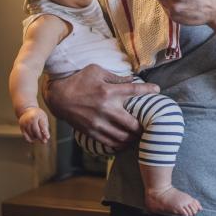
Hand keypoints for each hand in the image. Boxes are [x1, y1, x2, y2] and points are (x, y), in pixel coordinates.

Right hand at [18, 107, 49, 143]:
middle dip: (41, 137)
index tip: (48, 137)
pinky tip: (33, 141)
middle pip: (36, 131)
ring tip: (40, 139)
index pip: (42, 125)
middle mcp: (29, 120)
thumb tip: (46, 137)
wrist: (26, 110)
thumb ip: (45, 126)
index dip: (45, 132)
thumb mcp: (43, 118)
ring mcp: (24, 123)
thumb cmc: (38, 115)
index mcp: (36, 116)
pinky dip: (29, 139)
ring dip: (36, 138)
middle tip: (44, 142)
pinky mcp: (21, 127)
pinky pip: (25, 135)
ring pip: (31, 134)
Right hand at [43, 64, 159, 147]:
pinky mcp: (91, 131)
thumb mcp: (96, 71)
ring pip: (123, 137)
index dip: (148, 90)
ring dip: (133, 138)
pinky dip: (120, 145)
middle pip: (133, 124)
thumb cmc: (79, 80)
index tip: (157, 90)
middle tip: (149, 126)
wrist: (58, 97)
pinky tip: (126, 143)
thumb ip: (116, 76)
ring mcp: (99, 122)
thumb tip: (132, 79)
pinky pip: (110, 143)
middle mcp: (106, 109)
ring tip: (139, 137)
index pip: (134, 90)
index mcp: (109, 91)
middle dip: (143, 127)